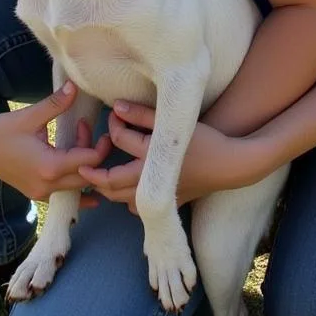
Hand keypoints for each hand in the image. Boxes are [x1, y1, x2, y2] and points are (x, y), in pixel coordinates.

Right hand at [0, 81, 111, 202]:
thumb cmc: (1, 129)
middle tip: (83, 128)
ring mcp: (41, 193)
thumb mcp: (30, 115)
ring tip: (75, 140)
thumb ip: (56, 104)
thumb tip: (74, 86)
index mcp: (50, 167)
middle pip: (88, 176)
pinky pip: (64, 194)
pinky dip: (75, 184)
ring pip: (77, 186)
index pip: (90, 161)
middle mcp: (47, 185)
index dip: (100, 144)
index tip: (94, 125)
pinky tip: (83, 174)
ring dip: (83, 165)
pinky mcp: (35, 193)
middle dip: (92, 153)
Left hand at [78, 101, 268, 212]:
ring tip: (99, 175)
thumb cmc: (206, 140)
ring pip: (121, 199)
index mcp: (150, 156)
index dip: (112, 124)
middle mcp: (150, 180)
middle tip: (85, 160)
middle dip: (93, 171)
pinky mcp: (167, 204)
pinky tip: (127, 189)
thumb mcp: (175, 124)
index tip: (113, 114)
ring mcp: (158, 196)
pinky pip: (139, 208)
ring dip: (107, 188)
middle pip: (110, 181)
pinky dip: (127, 200)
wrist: (231, 164)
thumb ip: (144, 114)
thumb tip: (117, 106)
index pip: (119, 139)